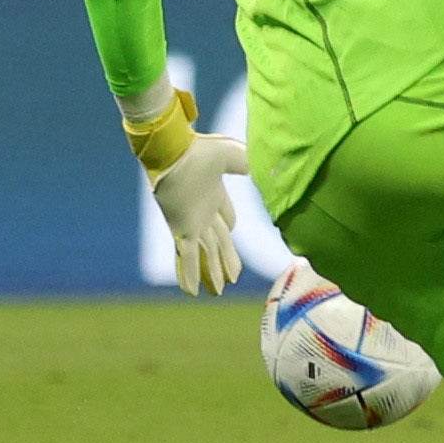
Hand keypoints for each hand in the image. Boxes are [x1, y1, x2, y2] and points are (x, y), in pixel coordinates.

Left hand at [145, 128, 250, 293]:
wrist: (174, 151)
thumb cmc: (200, 149)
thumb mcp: (233, 155)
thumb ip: (248, 163)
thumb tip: (269, 165)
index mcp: (214, 193)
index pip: (225, 217)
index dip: (230, 224)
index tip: (231, 231)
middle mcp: (203, 212)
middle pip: (219, 241)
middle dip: (227, 259)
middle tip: (233, 277)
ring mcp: (192, 222)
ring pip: (207, 254)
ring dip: (213, 273)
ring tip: (217, 292)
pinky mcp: (182, 229)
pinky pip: (188, 257)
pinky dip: (190, 275)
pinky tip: (193, 293)